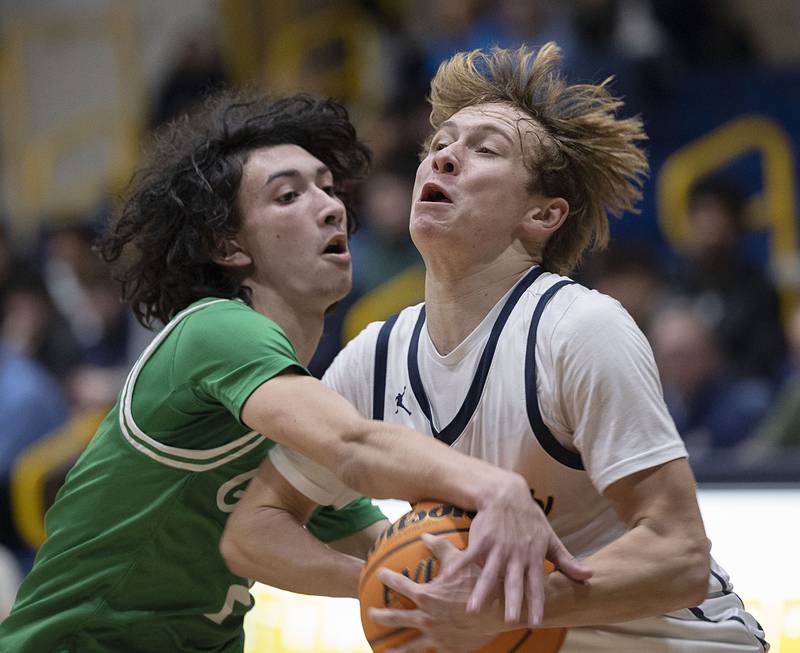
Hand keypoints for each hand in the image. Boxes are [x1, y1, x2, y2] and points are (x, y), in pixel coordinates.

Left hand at [369, 534, 502, 652]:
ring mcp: (436, 636)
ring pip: (409, 646)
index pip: (400, 585)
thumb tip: (424, 536)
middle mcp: (426, 617)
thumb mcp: (459, 560)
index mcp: (426, 595)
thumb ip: (439, 547)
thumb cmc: (478, 582)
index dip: (388, 578)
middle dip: (380, 615)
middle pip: (396, 618)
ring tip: (382, 651)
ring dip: (394, 649)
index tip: (380, 573)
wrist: (498, 609)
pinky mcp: (448, 648)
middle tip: (370, 613)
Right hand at [456, 474, 591, 624]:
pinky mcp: (481, 539)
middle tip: (509, 620)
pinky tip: (448, 577)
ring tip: (474, 609)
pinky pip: (469, 554)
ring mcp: (497, 546)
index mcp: (533, 557)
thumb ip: (567, 560)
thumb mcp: (550, 538)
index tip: (536, 623)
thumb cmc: (529, 519)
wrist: (507, 494)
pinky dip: (458, 565)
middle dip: (511, 601)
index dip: (536, 603)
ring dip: (481, 591)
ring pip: (488, 572)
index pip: (536, 584)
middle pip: (512, 581)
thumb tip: (589, 576)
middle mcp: (515, 554)